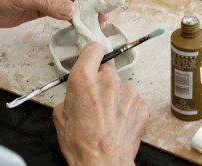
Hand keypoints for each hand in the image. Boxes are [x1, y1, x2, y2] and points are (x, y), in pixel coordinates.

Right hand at [53, 43, 147, 165]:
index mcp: (83, 78)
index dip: (91, 53)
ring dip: (113, 95)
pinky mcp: (140, 103)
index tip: (91, 58)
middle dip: (100, 79)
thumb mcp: (60, 115)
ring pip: (119, 85)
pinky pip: (131, 98)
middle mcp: (107, 80)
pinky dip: (125, 106)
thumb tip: (76, 93)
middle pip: (106, 68)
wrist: (103, 162)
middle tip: (94, 98)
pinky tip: (117, 121)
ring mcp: (127, 91)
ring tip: (106, 115)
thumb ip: (70, 95)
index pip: (93, 48)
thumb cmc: (80, 142)